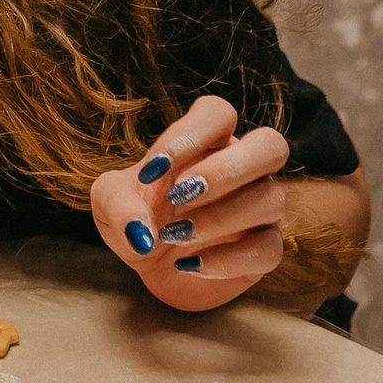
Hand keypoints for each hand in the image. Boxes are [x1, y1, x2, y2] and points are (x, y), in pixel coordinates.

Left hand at [91, 95, 289, 311]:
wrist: (153, 269)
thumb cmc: (136, 218)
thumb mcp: (109, 204)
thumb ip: (117, 205)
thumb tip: (140, 232)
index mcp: (206, 142)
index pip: (218, 113)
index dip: (191, 134)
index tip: (153, 171)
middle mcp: (243, 168)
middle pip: (271, 145)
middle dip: (225, 170)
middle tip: (179, 195)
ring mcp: (261, 208)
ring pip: (272, 198)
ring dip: (219, 218)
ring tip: (174, 235)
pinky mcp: (266, 249)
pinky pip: (269, 249)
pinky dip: (226, 260)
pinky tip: (190, 264)